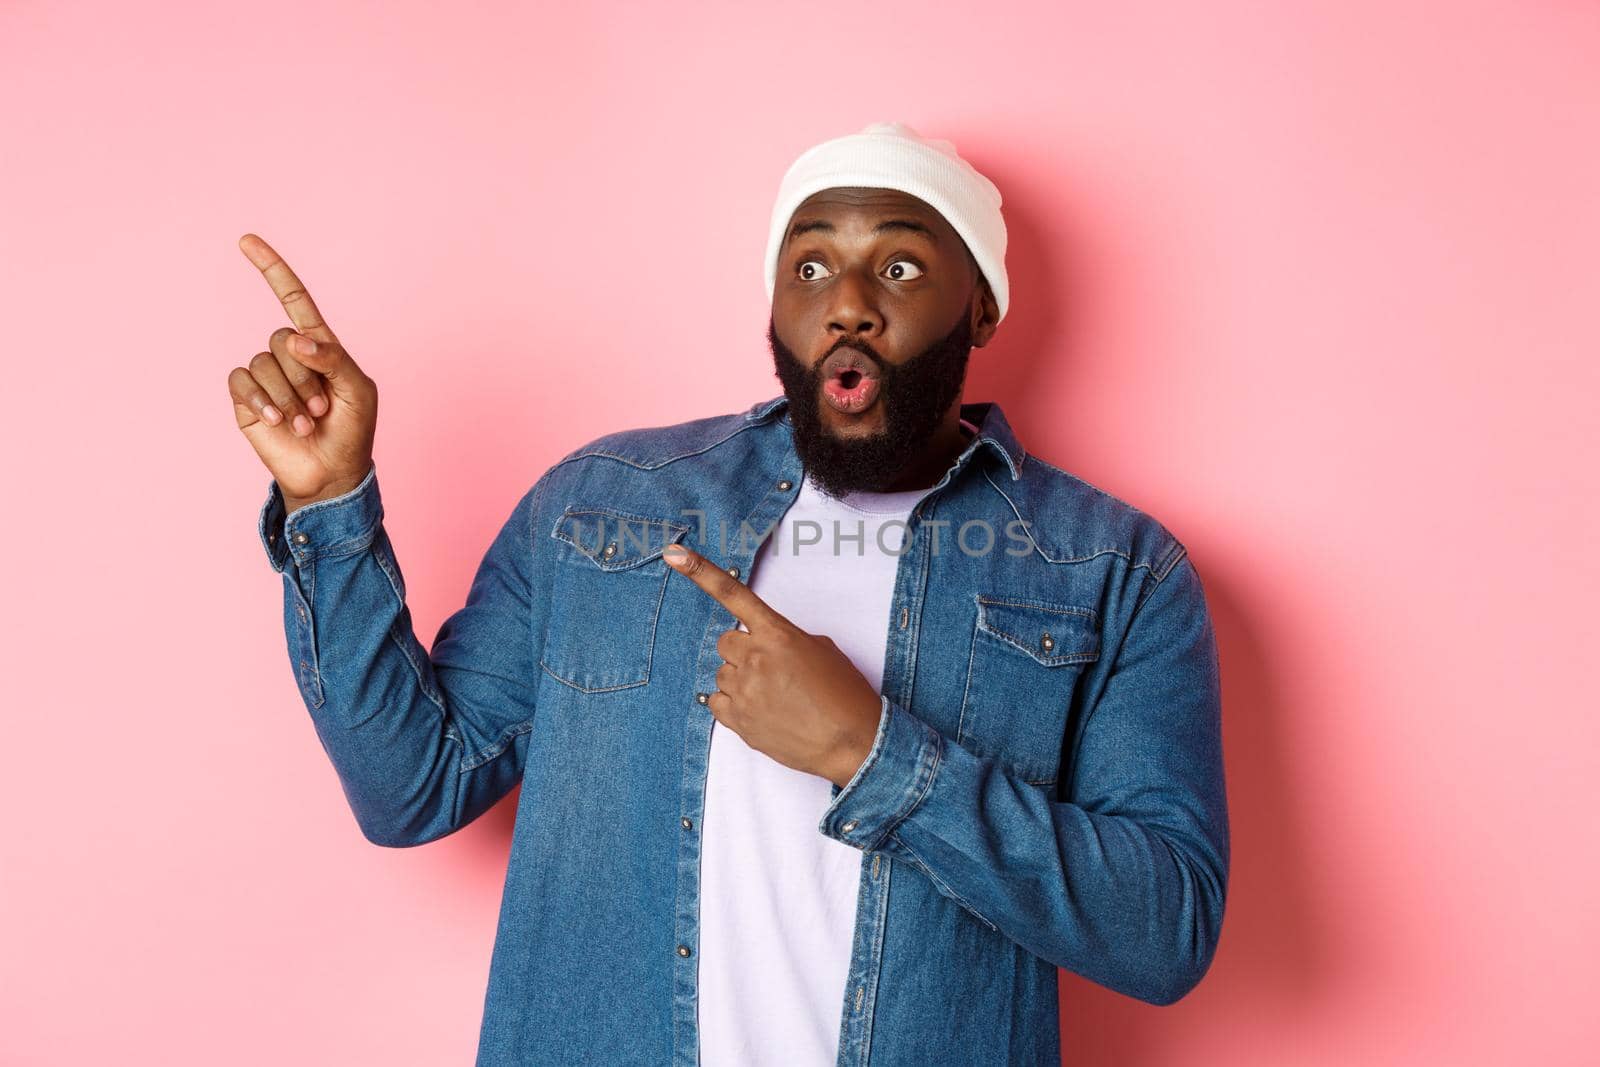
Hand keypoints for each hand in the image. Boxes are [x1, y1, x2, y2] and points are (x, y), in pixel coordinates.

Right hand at [228, 234, 377, 505]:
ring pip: (263, 362)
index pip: (293, 298)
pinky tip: (277, 421)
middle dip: (305, 377)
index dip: (272, 269)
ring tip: (306, 423)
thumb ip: (333, 359)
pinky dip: (262, 400)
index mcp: (318, 345)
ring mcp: (265, 376)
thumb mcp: (358, 391)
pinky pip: (242, 381)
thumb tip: (295, 339)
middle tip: (322, 410)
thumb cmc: (352, 430)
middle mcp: (287, 355)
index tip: (246, 240)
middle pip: (280, 338)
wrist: (331, 473)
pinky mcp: (246, 399)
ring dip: (288, 396)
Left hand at [663, 542, 882, 786]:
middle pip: (725, 642)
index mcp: (778, 634)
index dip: (701, 572)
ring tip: (772, 696)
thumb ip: (785, 639)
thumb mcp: (821, 649)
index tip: (675, 555)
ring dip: (740, 680)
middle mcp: (756, 658)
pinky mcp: (738, 721)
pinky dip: (732, 704)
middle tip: (769, 668)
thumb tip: (766, 646)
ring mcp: (744, 691)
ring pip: (722, 673)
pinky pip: (716, 702)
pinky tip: (758, 710)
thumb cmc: (844, 694)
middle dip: (742, 651)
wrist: (852, 741)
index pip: (733, 595)